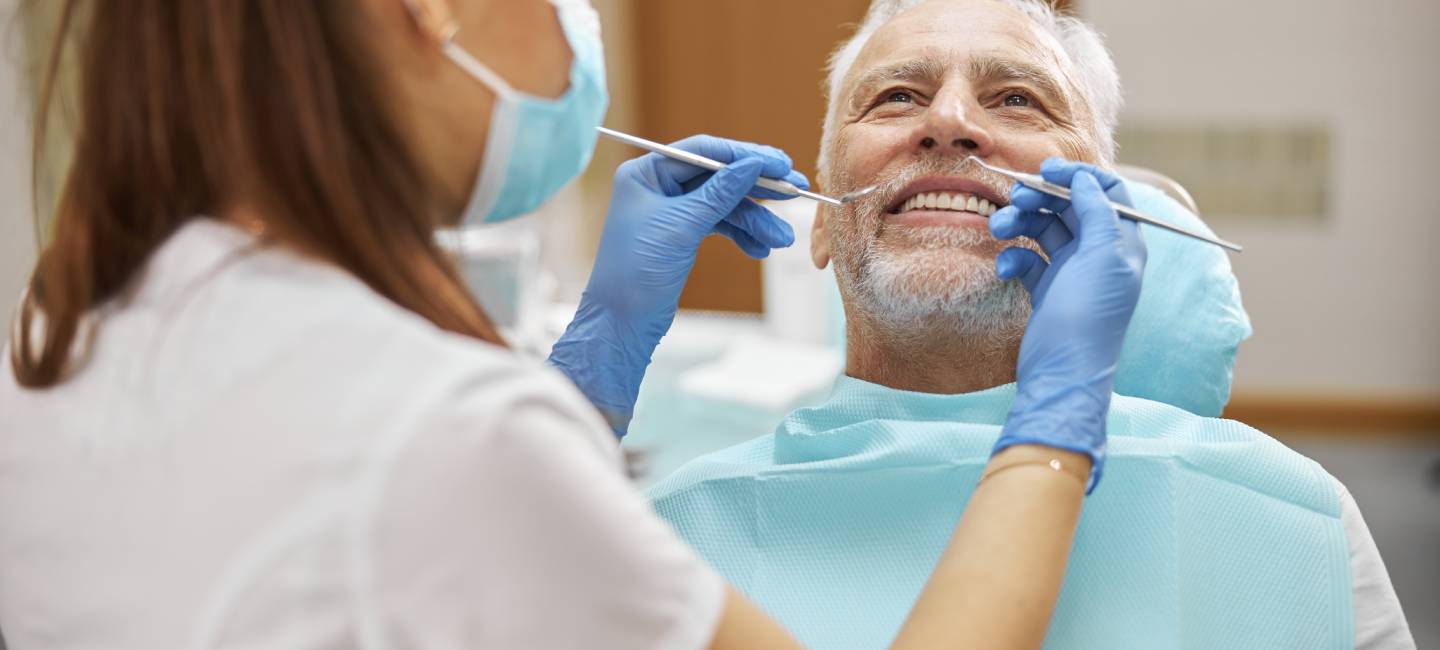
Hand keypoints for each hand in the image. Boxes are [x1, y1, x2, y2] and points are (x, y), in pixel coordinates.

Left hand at [548, 135, 807, 434]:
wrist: (622, 322)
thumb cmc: (638, 270)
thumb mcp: (682, 225)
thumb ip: (720, 192)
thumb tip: (753, 164)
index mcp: (647, 172)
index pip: (704, 152)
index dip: (744, 156)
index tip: (780, 164)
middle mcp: (658, 185)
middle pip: (718, 176)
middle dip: (757, 188)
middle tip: (794, 192)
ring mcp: (671, 210)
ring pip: (724, 204)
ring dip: (755, 220)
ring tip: (781, 239)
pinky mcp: (682, 234)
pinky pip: (720, 224)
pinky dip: (741, 235)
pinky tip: (760, 249)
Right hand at [986, 158, 1146, 490]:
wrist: (1063, 374)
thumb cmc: (1089, 316)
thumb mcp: (1102, 257)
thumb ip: (1097, 212)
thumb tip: (1084, 178)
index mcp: (1122, 242)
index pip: (1106, 191)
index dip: (1078, 175)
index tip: (1046, 169)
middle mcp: (1099, 253)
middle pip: (1069, 206)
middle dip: (1040, 198)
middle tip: (1015, 197)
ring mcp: (1072, 271)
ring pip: (1044, 229)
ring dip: (1020, 224)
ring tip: (999, 229)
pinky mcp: (1047, 289)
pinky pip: (1028, 259)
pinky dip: (1014, 258)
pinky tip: (1006, 270)